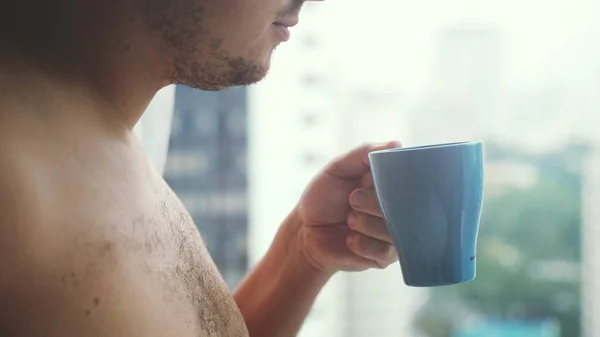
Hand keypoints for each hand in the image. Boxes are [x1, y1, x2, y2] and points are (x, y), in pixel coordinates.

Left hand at [286, 141, 401, 274]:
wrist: (305, 230)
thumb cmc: (323, 197)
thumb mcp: (337, 169)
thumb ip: (363, 154)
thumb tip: (397, 144)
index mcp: (390, 186)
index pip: (410, 181)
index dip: (393, 180)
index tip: (368, 180)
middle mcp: (397, 210)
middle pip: (405, 208)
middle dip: (375, 203)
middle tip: (353, 199)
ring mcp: (392, 234)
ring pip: (394, 230)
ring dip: (367, 223)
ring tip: (349, 219)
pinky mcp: (383, 257)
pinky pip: (384, 252)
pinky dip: (363, 244)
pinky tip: (349, 239)